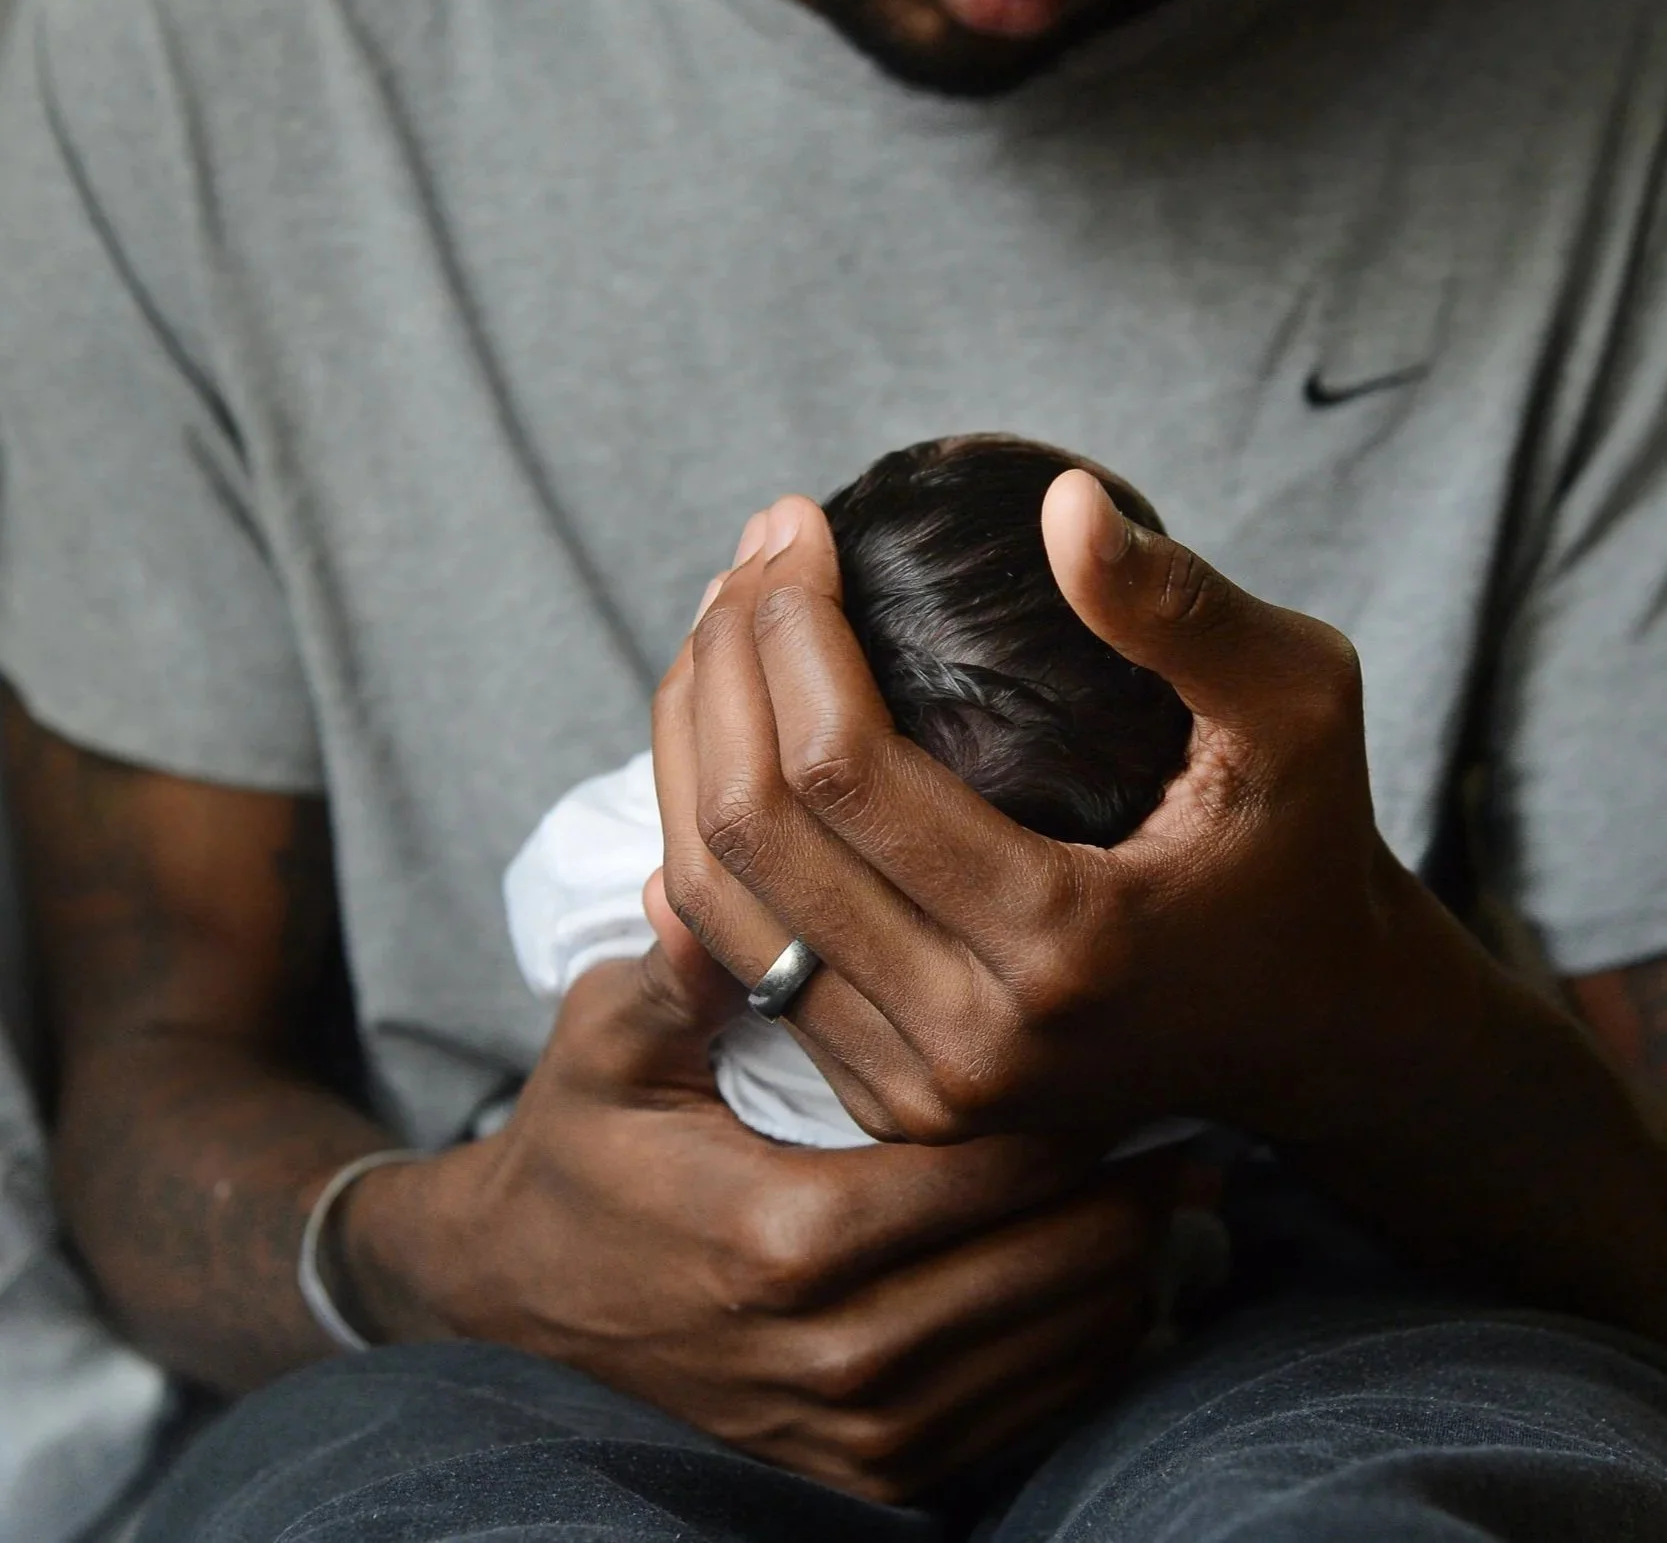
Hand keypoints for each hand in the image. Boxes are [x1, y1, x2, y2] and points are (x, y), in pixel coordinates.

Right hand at [343, 891, 1171, 1503]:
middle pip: (1042, 1275)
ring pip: (1046, 1358)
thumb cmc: (579, 1151)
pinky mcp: (859, 1473)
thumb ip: (676, 971)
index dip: (1073, 1125)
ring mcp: (851, 1429)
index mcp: (783, 1238)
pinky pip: (1013, 1423)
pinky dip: (1079, 1361)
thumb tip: (709, 882)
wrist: (521, 1296)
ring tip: (1179, 1202)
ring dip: (1125, 1281)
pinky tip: (1116, 1292)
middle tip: (1194, 1137)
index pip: (983, 1177)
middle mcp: (832, 1352)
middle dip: (1131, 1208)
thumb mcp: (605, 1046)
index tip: (1131, 1070)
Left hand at [655, 484, 1472, 1151]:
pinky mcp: (888, 1102)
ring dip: (688, 748)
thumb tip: (1059, 502)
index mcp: (1065, 944)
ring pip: (719, 904)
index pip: (843, 769)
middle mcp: (971, 1041)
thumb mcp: (1298, 707)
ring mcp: (918, 1091)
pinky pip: (742, 962)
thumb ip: (1184, 609)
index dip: (791, 626)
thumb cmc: (1302, 851)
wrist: (1306, 1030)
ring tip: (717, 631)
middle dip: (722, 668)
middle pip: (755, 834)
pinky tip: (712, 743)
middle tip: (746, 562)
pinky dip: (701, 841)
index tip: (794, 525)